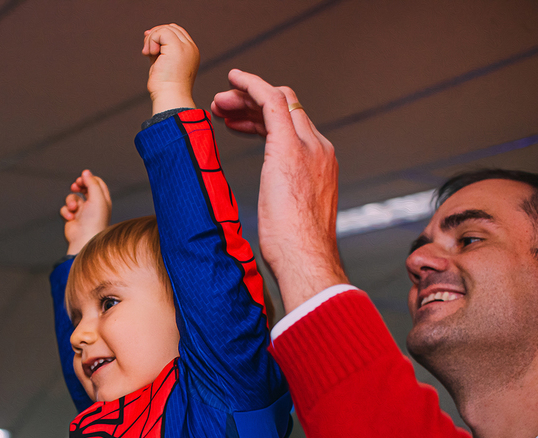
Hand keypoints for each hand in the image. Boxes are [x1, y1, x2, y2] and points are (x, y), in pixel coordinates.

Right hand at [60, 170, 110, 254]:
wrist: (84, 240)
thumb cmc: (94, 220)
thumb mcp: (97, 197)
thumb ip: (92, 182)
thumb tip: (85, 172)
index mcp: (103, 200)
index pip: (97, 183)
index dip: (89, 178)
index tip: (83, 179)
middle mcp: (93, 205)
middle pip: (84, 188)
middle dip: (78, 185)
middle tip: (75, 186)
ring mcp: (82, 212)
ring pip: (72, 198)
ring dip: (70, 201)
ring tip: (73, 208)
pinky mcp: (72, 218)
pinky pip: (65, 208)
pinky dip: (66, 212)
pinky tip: (70, 218)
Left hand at [142, 24, 198, 114]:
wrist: (170, 99)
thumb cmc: (165, 88)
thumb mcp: (161, 64)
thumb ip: (157, 49)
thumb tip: (147, 34)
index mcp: (190, 53)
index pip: (176, 33)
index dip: (161, 35)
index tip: (149, 47)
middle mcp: (190, 48)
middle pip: (171, 28)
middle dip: (155, 35)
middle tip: (146, 51)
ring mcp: (185, 47)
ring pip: (165, 29)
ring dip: (152, 38)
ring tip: (148, 54)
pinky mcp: (177, 47)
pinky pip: (161, 32)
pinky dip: (151, 40)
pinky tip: (149, 53)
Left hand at [211, 70, 348, 310]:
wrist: (307, 259)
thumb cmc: (295, 252)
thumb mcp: (290, 220)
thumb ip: (283, 206)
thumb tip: (271, 218)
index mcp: (320, 165)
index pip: (293, 127)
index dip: (261, 120)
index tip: (237, 123)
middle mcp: (319, 149)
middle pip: (287, 108)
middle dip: (250, 104)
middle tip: (221, 108)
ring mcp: (307, 146)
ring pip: (277, 101)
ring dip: (244, 98)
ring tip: (217, 104)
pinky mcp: (288, 147)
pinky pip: (270, 100)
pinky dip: (251, 85)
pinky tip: (234, 79)